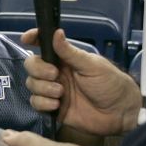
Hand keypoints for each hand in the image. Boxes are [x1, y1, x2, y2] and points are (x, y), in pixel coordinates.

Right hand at [21, 28, 140, 135]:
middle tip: (55, 75)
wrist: (119, 113)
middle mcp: (57, 73)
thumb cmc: (110, 84)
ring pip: (32, 85)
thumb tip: (56, 32)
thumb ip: (70, 52)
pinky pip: (36, 103)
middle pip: (32, 65)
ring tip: (61, 93)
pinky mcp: (53, 109)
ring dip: (43, 88)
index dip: (33, 39)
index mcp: (65, 59)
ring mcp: (53, 91)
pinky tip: (57, 105)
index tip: (26, 39)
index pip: (44, 45)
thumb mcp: (92, 65)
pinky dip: (43, 103)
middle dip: (38, 69)